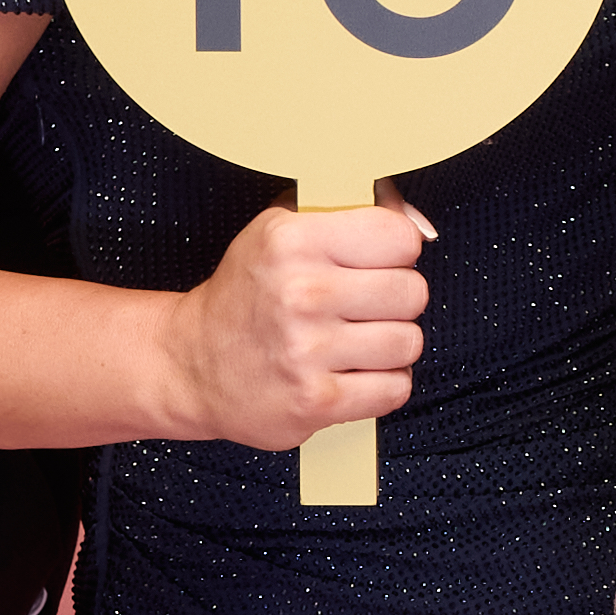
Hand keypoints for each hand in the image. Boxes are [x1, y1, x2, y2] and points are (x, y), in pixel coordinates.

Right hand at [173, 201, 428, 450]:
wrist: (192, 364)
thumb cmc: (248, 294)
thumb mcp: (282, 231)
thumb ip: (354, 213)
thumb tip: (423, 228)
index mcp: (292, 241)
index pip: (398, 237)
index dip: (397, 251)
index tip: (377, 262)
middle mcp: (300, 293)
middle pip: (411, 292)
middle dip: (396, 301)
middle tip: (363, 307)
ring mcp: (307, 350)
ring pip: (409, 342)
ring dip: (390, 346)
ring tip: (355, 342)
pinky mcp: (315, 401)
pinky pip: (394, 389)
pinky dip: (381, 385)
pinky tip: (350, 373)